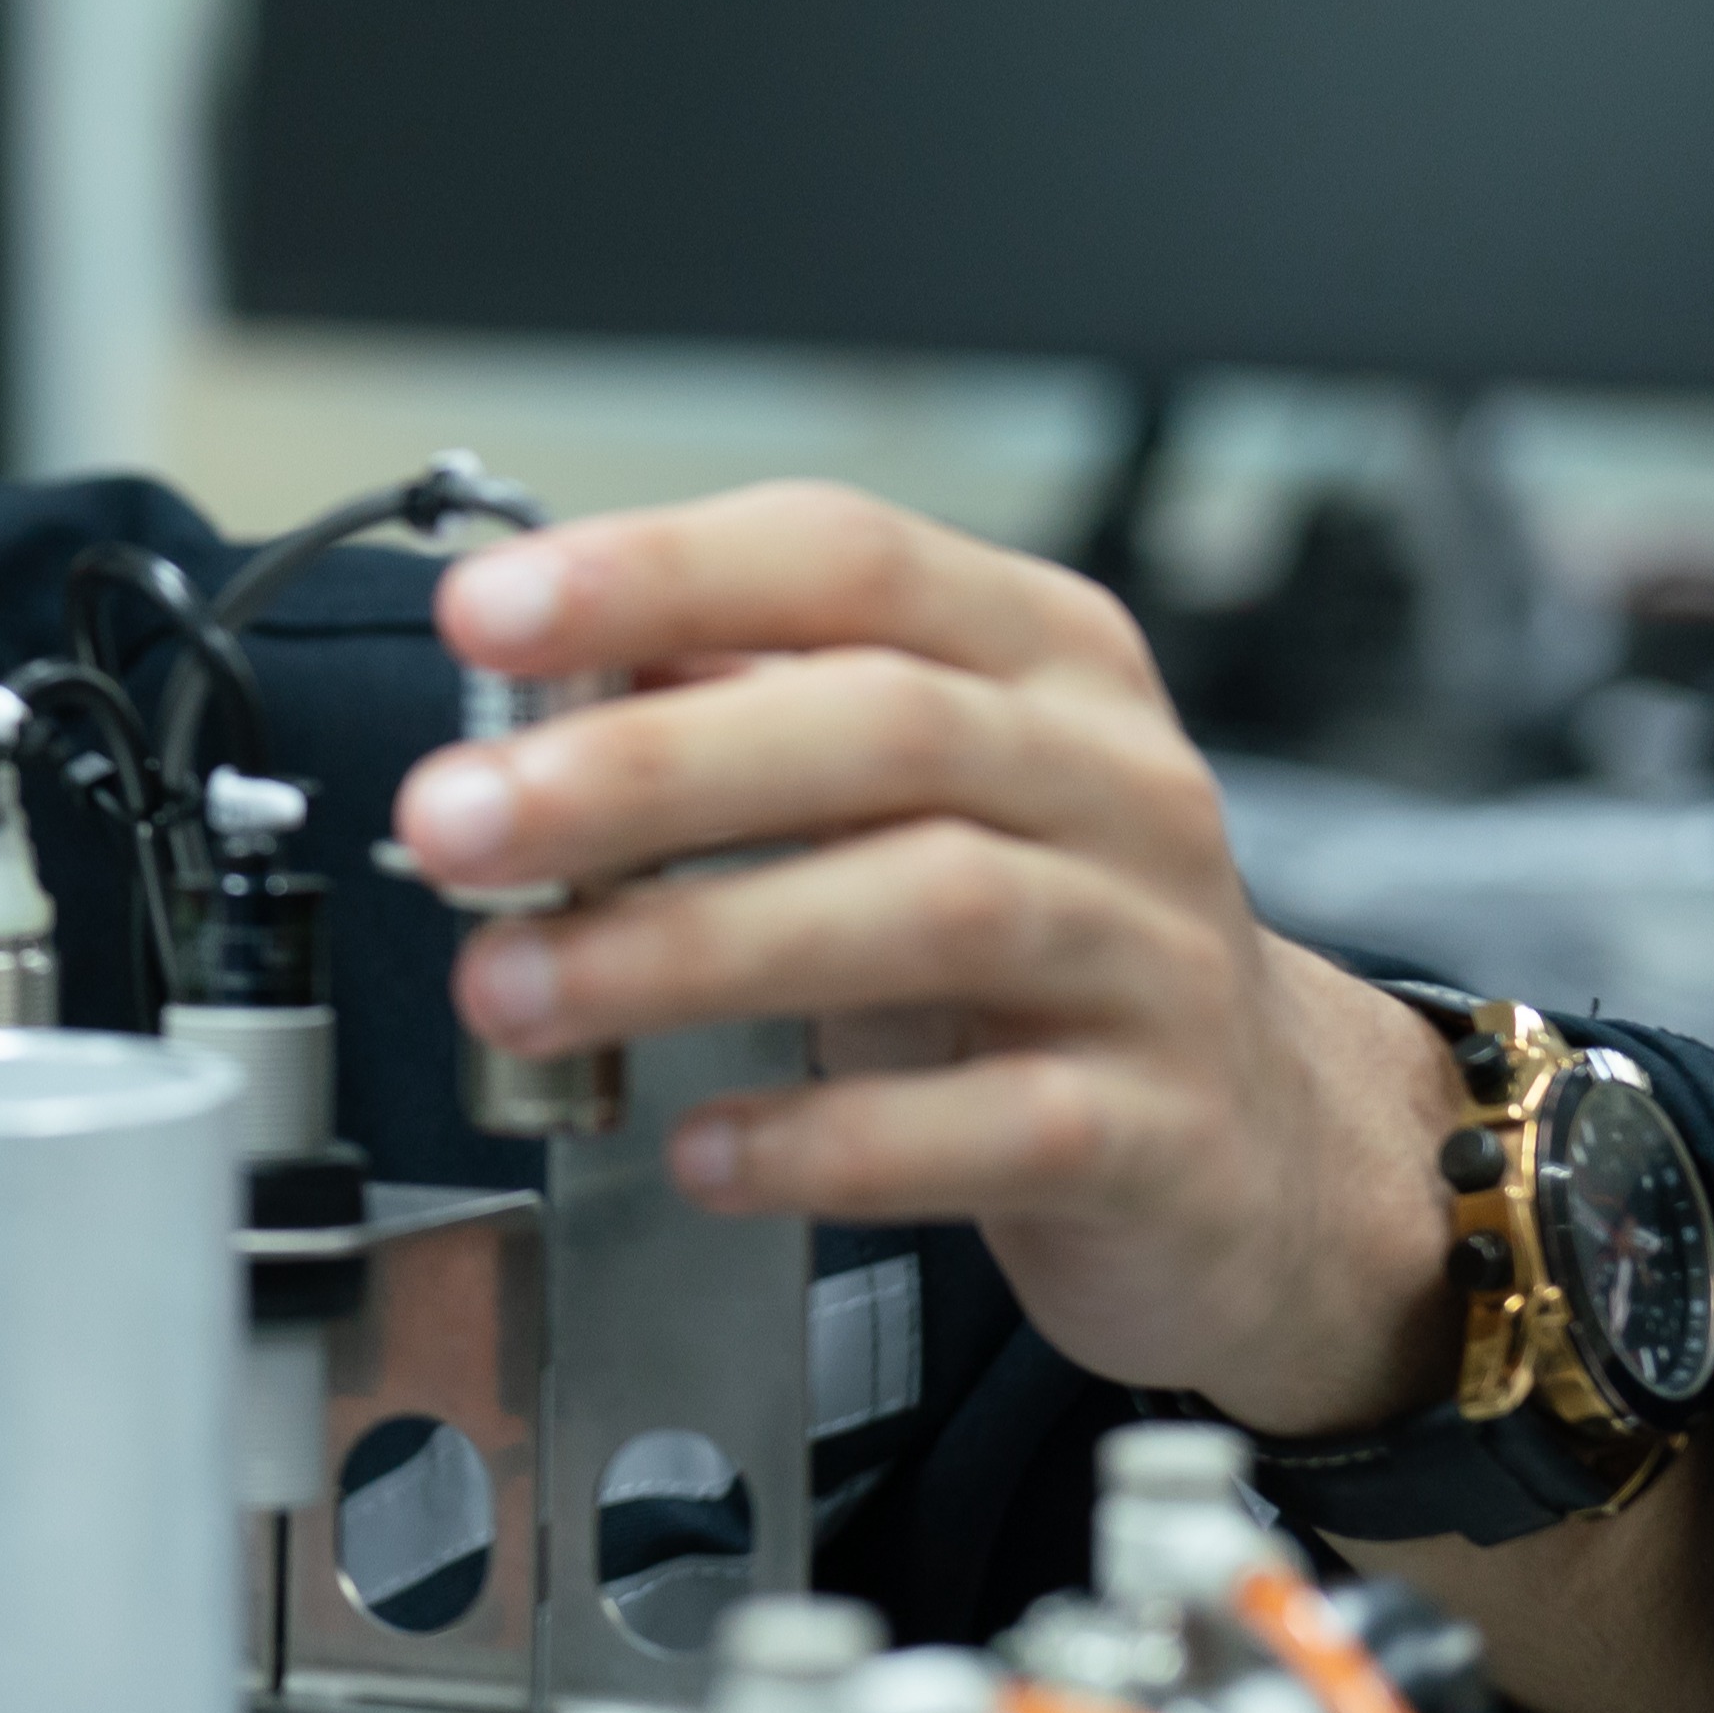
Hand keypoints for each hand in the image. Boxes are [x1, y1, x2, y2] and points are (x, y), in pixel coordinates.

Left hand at [395, 481, 1460, 1431]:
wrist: (1261, 1142)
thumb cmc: (1040, 937)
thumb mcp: (901, 796)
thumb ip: (735, 723)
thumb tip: (524, 697)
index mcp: (1036, 656)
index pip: (845, 558)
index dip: (657, 576)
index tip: (484, 617)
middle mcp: (1111, 779)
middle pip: (879, 725)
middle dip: (638, 768)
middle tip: (452, 824)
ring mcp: (1151, 954)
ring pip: (933, 908)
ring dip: (689, 946)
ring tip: (515, 990)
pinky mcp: (1161, 1131)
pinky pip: (995, 1124)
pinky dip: (831, 1139)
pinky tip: (704, 1153)